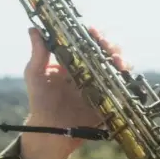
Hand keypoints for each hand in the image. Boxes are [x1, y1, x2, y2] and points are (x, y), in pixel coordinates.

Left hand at [20, 26, 127, 158]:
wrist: (50, 129)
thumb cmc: (40, 100)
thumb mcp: (35, 74)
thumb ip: (38, 53)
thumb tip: (33, 29)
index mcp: (74, 58)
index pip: (87, 39)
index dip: (92, 32)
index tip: (91, 29)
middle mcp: (90, 67)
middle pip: (107, 48)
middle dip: (110, 42)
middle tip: (104, 43)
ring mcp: (101, 82)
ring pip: (118, 63)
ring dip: (120, 56)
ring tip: (115, 58)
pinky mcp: (109, 97)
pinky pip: (123, 85)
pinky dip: (125, 77)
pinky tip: (120, 73)